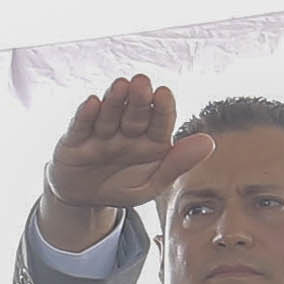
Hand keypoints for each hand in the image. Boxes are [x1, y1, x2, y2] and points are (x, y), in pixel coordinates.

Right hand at [39, 74, 214, 251]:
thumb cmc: (122, 188)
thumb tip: (209, 142)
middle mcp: (127, 130)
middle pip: (134, 113)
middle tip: (141, 83)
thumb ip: (176, 165)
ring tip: (120, 86)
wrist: (83, 200)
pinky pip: (81, 125)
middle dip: (138, 99)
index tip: (164, 94)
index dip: (162, 107)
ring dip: (114, 100)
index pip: (161, 120)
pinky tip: (92, 103)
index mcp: (151, 139)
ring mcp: (101, 132)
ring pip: (109, 114)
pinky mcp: (75, 139)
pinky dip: (86, 115)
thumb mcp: (151, 185)